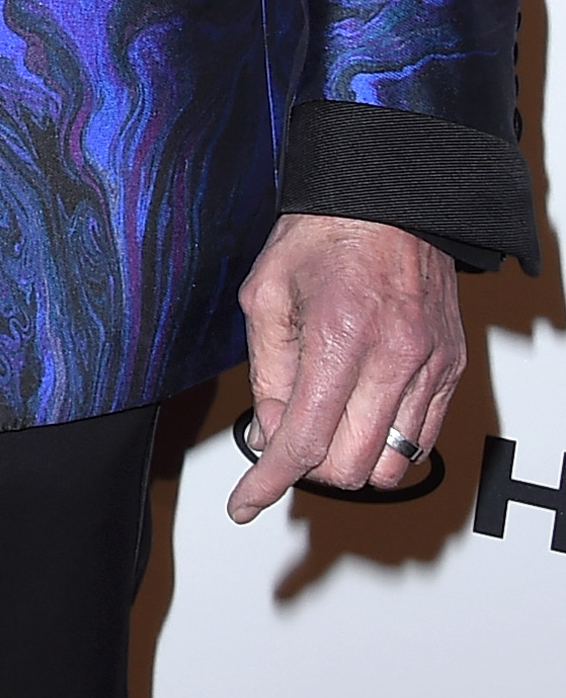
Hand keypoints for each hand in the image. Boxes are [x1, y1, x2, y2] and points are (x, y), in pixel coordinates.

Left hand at [228, 211, 464, 519]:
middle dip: (310, 469)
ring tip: (324, 425)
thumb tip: (269, 437)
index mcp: (341, 335)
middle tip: (285, 441)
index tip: (246, 503)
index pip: (304, 440)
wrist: (386, 194)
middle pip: (353, 467)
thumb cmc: (321, 233)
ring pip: (393, 465)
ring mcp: (430, 366)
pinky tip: (358, 413)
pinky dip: (385, 444)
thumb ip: (266, 372)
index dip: (268, 482)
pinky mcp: (450, 369)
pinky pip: (421, 440)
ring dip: (351, 462)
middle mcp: (394, 356)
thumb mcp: (266, 293)